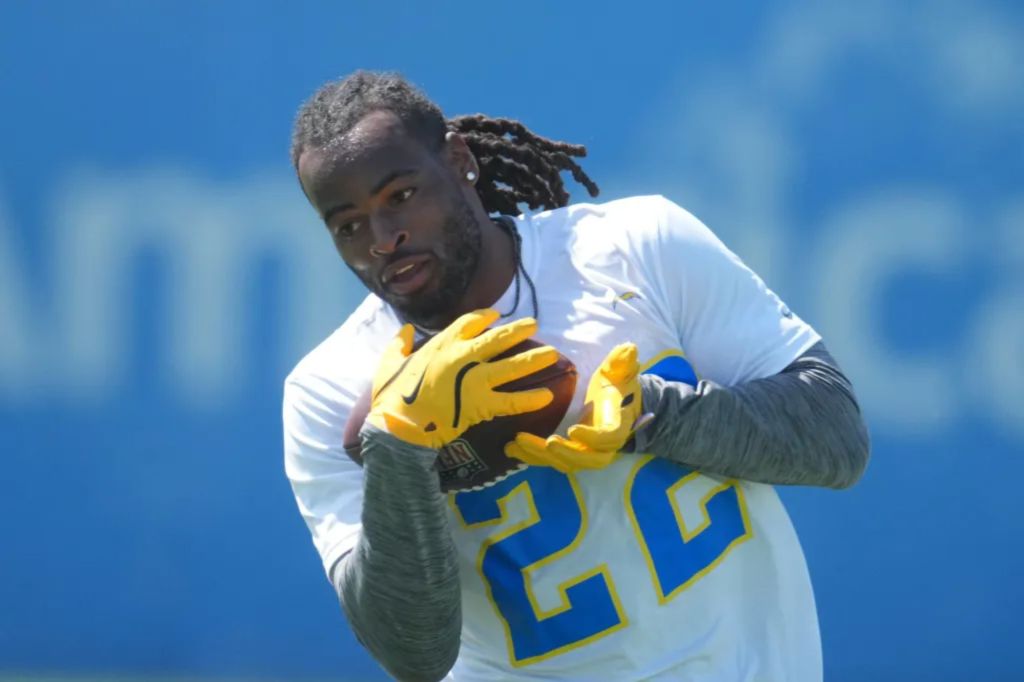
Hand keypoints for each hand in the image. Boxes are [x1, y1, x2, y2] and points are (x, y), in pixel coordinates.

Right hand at [367, 309, 558, 448]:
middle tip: (534, 325)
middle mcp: (463, 357)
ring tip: (553, 354)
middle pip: (497, 338)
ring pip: (511, 366)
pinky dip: (530, 399)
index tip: (496, 316)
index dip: (485, 317)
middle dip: (518, 330)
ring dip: (534, 359)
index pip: (469, 322)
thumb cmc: (391, 395)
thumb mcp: (389, 363)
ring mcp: (475, 380)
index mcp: (442, 344)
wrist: (399, 425)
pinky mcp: (481, 404)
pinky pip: (511, 400)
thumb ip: (398, 345)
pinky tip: (547, 396)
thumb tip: (405, 331)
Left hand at [505, 342, 648, 472]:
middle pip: (586, 459)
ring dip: (540, 455)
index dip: (592, 438)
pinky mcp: (567, 454)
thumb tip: (628, 348)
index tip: (573, 430)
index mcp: (615, 426)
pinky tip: (510, 448)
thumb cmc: (616, 386)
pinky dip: (530, 457)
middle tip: (547, 443)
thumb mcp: (620, 372)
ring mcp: (584, 453)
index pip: (607, 438)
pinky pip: (549, 461)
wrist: (615, 404)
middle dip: (565, 453)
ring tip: (518, 442)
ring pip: (564, 463)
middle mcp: (602, 446)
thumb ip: (623, 362)